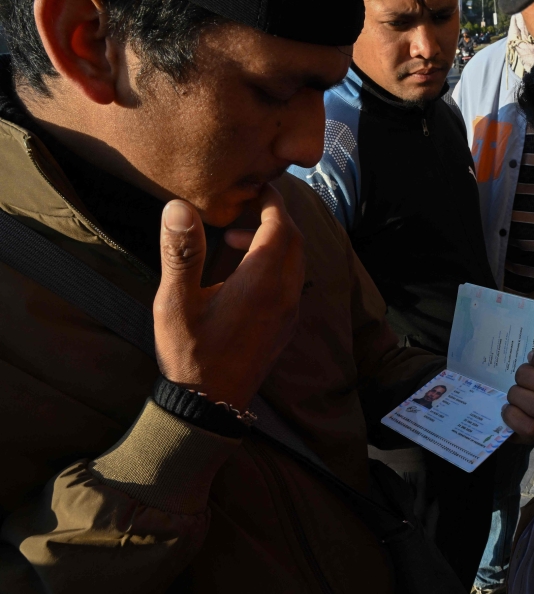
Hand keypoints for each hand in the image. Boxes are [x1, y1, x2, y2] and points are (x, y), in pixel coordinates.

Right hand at [153, 185, 305, 409]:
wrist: (210, 405)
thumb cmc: (190, 353)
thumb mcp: (176, 302)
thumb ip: (182, 253)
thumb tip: (179, 206)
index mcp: (263, 283)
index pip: (281, 226)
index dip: (270, 201)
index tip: (252, 186)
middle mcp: (285, 294)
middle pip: (294, 241)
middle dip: (272, 217)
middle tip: (240, 208)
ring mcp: (290, 312)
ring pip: (295, 262)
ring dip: (272, 242)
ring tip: (231, 241)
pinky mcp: (286, 326)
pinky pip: (291, 282)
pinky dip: (275, 264)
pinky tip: (242, 274)